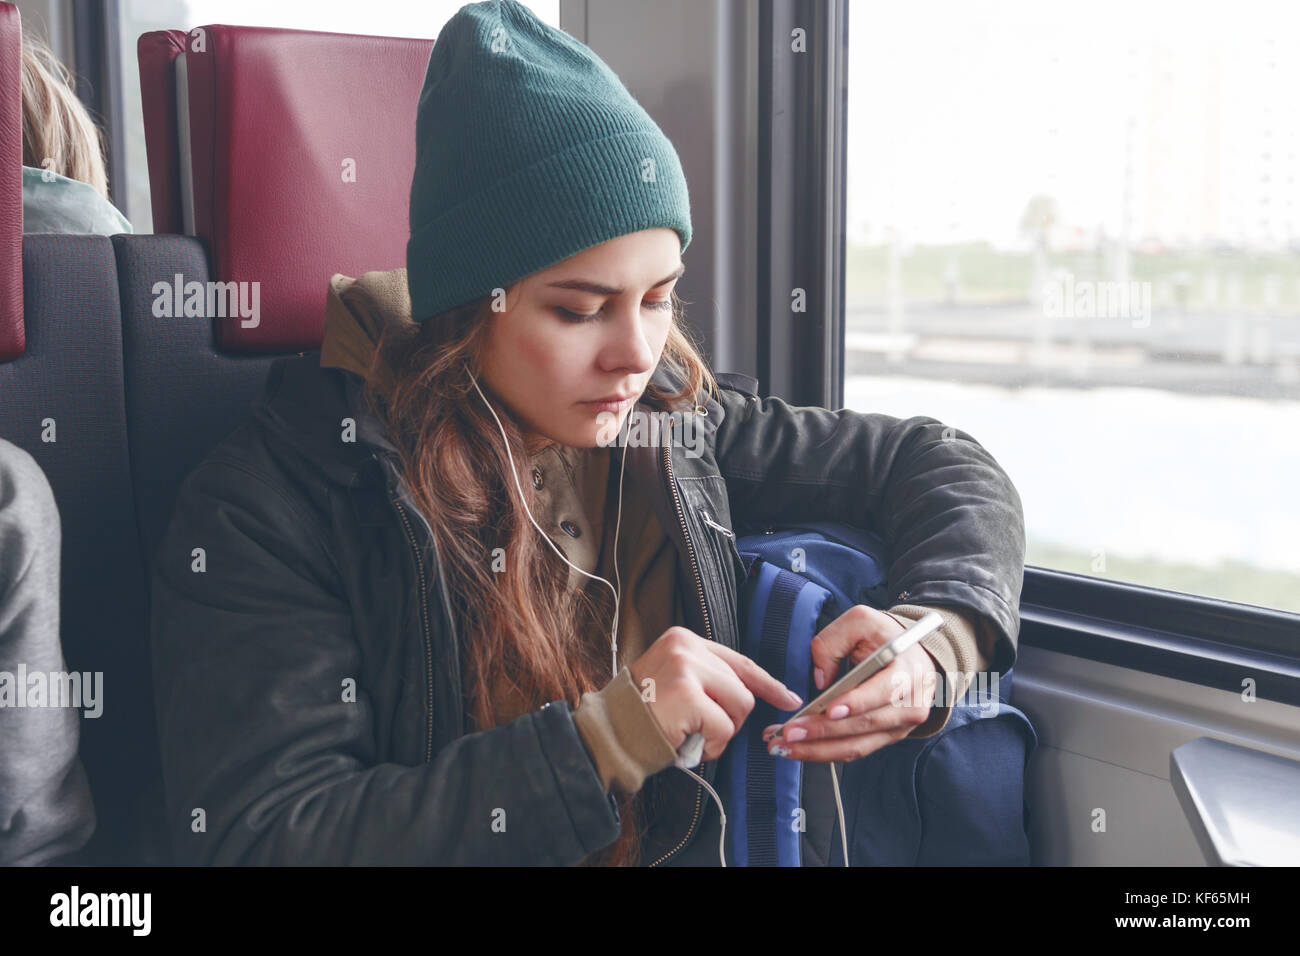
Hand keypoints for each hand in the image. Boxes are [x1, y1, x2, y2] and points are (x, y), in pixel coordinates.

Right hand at [629, 626, 803, 762]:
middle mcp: (685, 646)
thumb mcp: (674, 680)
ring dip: (723, 732)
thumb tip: (751, 692)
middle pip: (742, 687)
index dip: (767, 683)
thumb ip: (707, 677)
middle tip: (703, 730)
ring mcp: (686, 668)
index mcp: (684, 639)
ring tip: (694, 735)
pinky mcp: (687, 695)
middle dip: (732, 718)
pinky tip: (688, 743)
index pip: (738, 661)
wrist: (609, 733)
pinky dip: (712, 746)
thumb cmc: (644, 714)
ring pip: (740, 706)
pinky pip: (724, 728)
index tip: (788, 697)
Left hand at [759, 605, 938, 761]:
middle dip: (823, 731)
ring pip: (857, 745)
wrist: (911, 655)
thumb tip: (820, 680)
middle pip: (865, 725)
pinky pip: (854, 749)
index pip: (884, 691)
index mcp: (907, 671)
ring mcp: (899, 726)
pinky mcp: (886, 738)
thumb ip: (833, 642)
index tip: (829, 710)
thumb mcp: (859, 621)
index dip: (857, 703)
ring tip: (783, 747)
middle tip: (789, 733)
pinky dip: (824, 751)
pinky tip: (798, 748)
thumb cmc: (883, 636)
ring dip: (817, 750)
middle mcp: (909, 704)